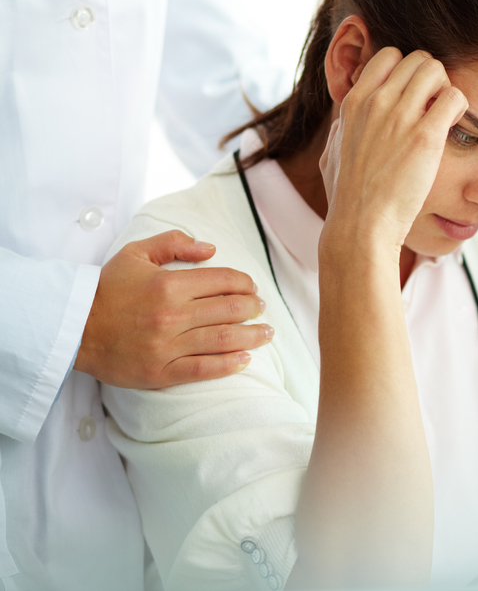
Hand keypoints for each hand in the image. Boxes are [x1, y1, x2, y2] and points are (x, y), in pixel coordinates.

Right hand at [75, 230, 273, 387]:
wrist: (72, 328)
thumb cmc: (106, 289)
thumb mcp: (135, 254)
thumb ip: (173, 243)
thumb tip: (210, 249)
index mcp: (169, 284)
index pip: (223, 281)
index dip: (245, 283)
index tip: (252, 287)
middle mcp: (172, 315)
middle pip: (230, 310)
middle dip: (253, 308)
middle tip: (262, 309)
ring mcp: (167, 346)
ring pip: (223, 340)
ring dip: (252, 336)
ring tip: (267, 334)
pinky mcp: (160, 372)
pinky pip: (203, 369)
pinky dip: (229, 365)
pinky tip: (245, 360)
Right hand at [320, 48, 467, 249]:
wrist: (361, 226)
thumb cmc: (347, 198)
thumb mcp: (331, 154)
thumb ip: (340, 130)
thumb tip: (344, 121)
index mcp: (353, 102)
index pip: (387, 56)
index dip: (406, 71)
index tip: (413, 95)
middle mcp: (376, 102)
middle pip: (416, 59)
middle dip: (431, 78)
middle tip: (435, 105)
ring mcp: (400, 117)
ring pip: (436, 70)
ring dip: (446, 89)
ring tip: (445, 116)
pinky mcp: (425, 136)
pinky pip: (454, 96)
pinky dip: (460, 106)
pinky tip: (453, 127)